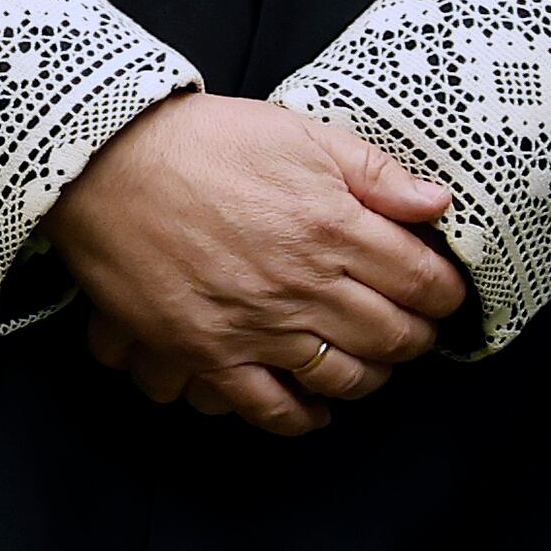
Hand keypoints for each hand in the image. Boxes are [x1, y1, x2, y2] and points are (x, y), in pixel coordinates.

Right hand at [50, 90, 469, 436]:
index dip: (446, 293)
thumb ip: (374, 172)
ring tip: (367, 360)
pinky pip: (270, 407)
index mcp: (335, 226)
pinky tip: (314, 408)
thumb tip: (438, 205)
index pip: (425, 282)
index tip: (440, 292)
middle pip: (395, 336)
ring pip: (345, 377)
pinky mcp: (209, 351)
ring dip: (371, 376)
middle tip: (410, 327)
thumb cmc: (201, 141)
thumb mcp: (298, 133)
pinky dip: (302, 417)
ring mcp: (257, 324)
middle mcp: (306, 283)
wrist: (104, 162)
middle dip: (416, 337)